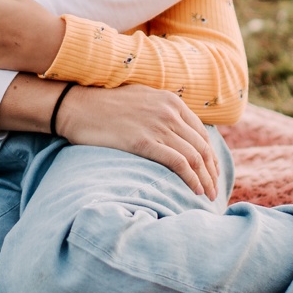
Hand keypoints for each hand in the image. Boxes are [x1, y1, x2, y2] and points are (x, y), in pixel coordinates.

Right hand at [54, 84, 220, 198]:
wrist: (77, 106)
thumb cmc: (104, 104)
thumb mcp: (140, 97)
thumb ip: (161, 109)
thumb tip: (174, 127)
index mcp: (171, 101)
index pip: (201, 133)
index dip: (210, 155)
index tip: (212, 172)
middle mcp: (169, 112)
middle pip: (202, 147)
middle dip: (212, 171)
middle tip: (215, 189)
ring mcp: (158, 126)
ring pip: (195, 157)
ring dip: (205, 179)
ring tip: (208, 195)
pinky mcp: (145, 142)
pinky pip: (179, 163)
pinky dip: (191, 179)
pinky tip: (195, 191)